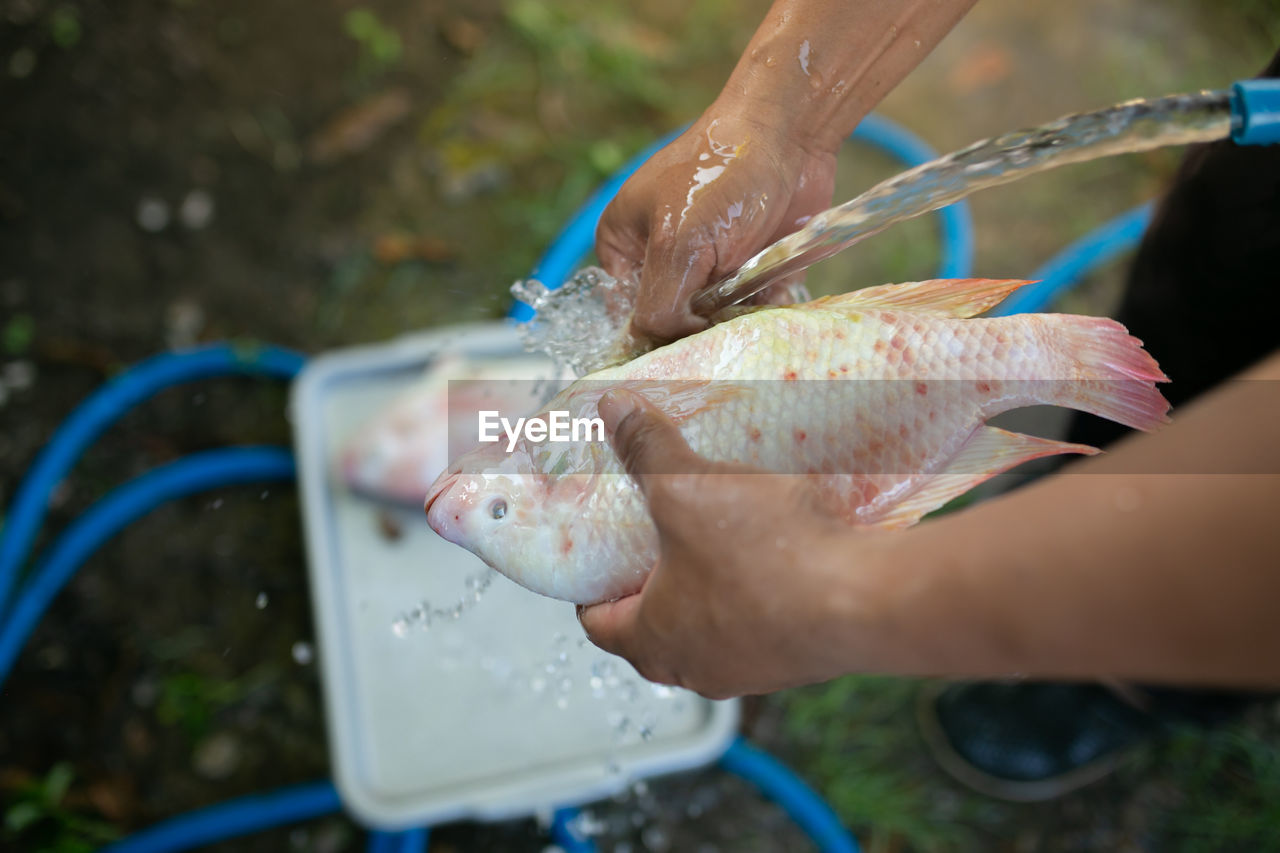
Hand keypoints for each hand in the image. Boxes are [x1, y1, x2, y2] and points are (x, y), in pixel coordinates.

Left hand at [577, 389, 889, 697]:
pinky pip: (764, 624)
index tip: (596, 557)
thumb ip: (646, 447)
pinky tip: (774, 549)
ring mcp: (755, 669)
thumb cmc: (770, 559)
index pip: (598, 624)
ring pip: (712, 629)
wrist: (869, 599)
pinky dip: (758, 592)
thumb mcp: (689, 487)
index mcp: (654, 641)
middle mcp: (699, 669)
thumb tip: (615, 410)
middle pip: (654, 628)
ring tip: (716, 533)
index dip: (589, 587)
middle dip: (650, 583)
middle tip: (652, 536)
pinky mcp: (801, 658)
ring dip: (708, 588)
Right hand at [595, 105, 835, 342]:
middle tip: (723, 314)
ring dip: (736, 317)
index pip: (628, 314)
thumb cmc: (721, 173)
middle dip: (701, 324)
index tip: (686, 335)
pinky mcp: (747, 266)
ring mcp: (706, 263)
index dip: (656, 331)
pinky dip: (764, 307)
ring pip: (715, 319)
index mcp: (624, 246)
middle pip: (674, 320)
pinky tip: (774, 287)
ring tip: (752, 293)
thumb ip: (659, 305)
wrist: (790, 133)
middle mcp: (662, 258)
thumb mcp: (676, 243)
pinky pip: (750, 307)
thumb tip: (667, 344)